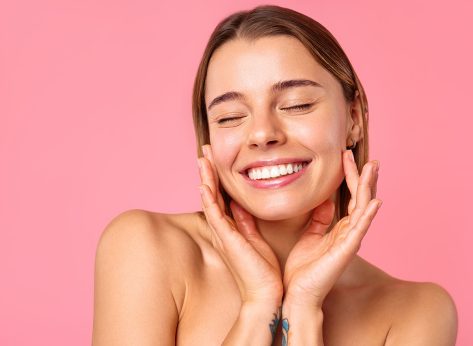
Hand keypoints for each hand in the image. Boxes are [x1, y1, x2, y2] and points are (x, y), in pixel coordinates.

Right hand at [198, 144, 282, 304]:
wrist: (267, 294)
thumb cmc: (264, 270)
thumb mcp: (255, 238)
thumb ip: (247, 221)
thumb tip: (242, 204)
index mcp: (231, 228)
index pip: (220, 196)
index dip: (216, 177)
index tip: (216, 158)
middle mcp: (223, 229)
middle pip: (211, 194)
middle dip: (208, 172)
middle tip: (204, 151)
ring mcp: (223, 234)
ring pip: (210, 200)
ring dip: (205, 179)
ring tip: (202, 159)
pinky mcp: (227, 240)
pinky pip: (214, 215)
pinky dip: (208, 200)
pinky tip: (203, 185)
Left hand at [283, 150, 381, 307]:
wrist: (297, 292)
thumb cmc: (303, 267)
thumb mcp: (310, 235)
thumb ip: (319, 218)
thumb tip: (325, 200)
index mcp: (340, 229)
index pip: (349, 197)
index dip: (349, 177)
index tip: (345, 157)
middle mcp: (348, 232)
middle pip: (360, 199)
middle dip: (364, 177)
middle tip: (369, 158)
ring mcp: (349, 241)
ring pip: (363, 208)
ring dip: (368, 187)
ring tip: (373, 168)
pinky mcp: (346, 250)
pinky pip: (360, 229)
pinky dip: (368, 215)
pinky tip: (375, 201)